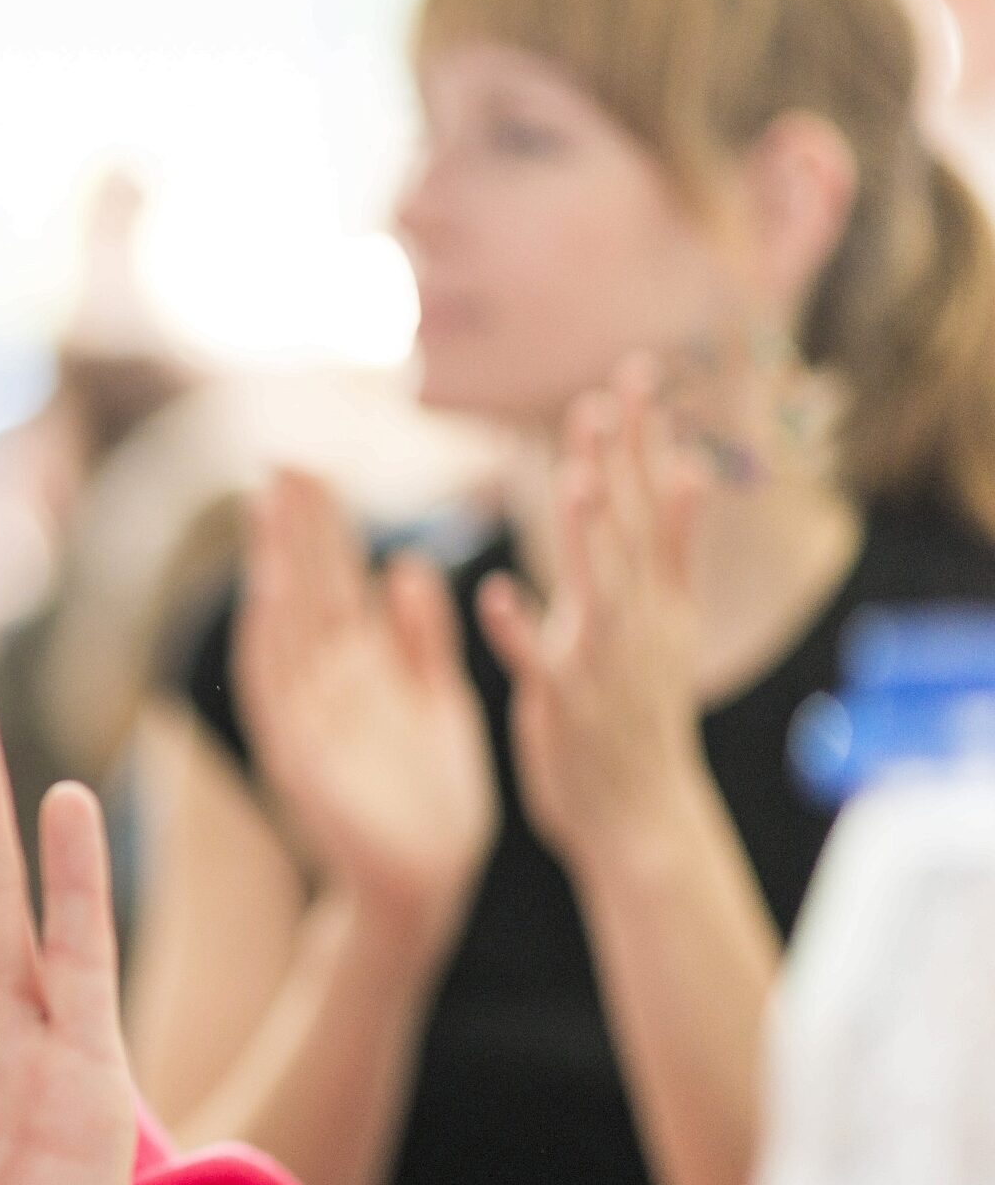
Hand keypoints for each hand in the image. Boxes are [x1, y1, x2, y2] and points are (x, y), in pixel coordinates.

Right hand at [235, 468, 495, 953]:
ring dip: (277, 568)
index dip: (325, 530)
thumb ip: (422, 642)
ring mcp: (309, 720)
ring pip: (287, 629)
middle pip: (306, 592)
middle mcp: (328, 687)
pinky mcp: (302, 760)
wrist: (429, 886)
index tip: (316, 471)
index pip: (338, 584)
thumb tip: (408, 568)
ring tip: (271, 506)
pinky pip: (278, 693)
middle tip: (283, 460)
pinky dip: (270, 644)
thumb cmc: (435, 805)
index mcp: (364, 671)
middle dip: (295, 529)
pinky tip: (269, 597)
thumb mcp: (439, 707)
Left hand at [478, 371, 712, 876]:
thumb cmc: (642, 709)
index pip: (652, 501)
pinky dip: (520, 629)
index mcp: (658, 596)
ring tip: (572, 479)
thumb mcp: (671, 621)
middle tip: (601, 397)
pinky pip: (537, 662)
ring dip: (584, 535)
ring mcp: (602, 659)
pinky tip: (495, 595)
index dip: (646, 439)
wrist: (641, 812)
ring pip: (594, 586)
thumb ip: (674, 545)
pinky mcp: (563, 702)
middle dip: (614, 464)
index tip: (640, 372)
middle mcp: (637, 619)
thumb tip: (689, 466)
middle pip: (624, 529)